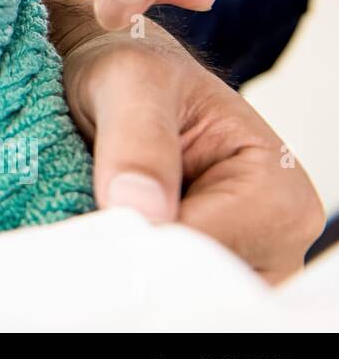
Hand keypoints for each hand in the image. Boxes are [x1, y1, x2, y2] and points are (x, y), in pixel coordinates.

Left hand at [47, 0, 325, 282]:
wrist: (116, 76)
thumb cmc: (132, 69)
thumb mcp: (129, 80)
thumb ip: (137, 139)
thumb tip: (142, 210)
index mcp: (276, 188)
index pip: (209, 245)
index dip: (147, 236)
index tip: (94, 215)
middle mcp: (272, 235)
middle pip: (197, 277)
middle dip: (138, 254)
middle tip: (83, 217)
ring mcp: (239, 258)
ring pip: (178, 289)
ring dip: (130, 263)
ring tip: (91, 217)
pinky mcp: (200, 267)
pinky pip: (163, 286)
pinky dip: (130, 268)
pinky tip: (103, 238)